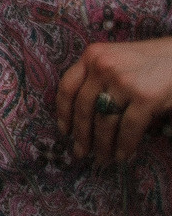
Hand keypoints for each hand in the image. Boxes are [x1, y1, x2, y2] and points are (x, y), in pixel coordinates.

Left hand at [55, 37, 171, 164]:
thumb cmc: (152, 61)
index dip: (63, 113)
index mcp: (92, 55)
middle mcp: (103, 66)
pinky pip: (128, 128)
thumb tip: (84, 118)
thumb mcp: (118, 60)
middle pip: (84, 108)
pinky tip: (122, 156)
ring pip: (104, 121)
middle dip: (81, 135)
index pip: (67, 87)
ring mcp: (123, 81)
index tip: (64, 131)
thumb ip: (99, 79)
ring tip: (102, 159)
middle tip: (80, 153)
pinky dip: (124, 146)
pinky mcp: (144, 97)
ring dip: (102, 145)